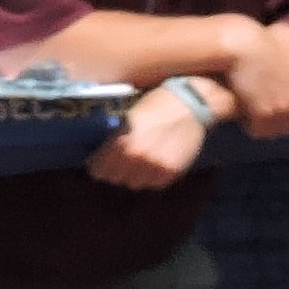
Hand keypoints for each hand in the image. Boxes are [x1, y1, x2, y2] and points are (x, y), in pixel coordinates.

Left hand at [85, 86, 210, 191]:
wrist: (190, 104)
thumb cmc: (156, 105)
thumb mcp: (129, 117)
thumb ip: (115, 139)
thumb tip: (101, 156)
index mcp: (120, 143)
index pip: (98, 171)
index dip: (100, 165)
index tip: (102, 163)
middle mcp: (135, 158)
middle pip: (116, 179)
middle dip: (117, 171)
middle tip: (125, 159)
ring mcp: (153, 167)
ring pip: (135, 184)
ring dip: (136, 175)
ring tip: (143, 160)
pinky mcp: (170, 173)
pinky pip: (154, 184)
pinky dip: (153, 175)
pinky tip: (158, 161)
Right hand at [216, 16, 288, 139]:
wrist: (242, 47)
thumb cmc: (268, 40)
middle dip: (283, 120)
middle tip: (272, 112)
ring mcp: (279, 110)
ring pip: (275, 131)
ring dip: (268, 126)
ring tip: (259, 117)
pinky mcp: (260, 115)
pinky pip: (258, 131)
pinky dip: (253, 127)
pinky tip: (247, 118)